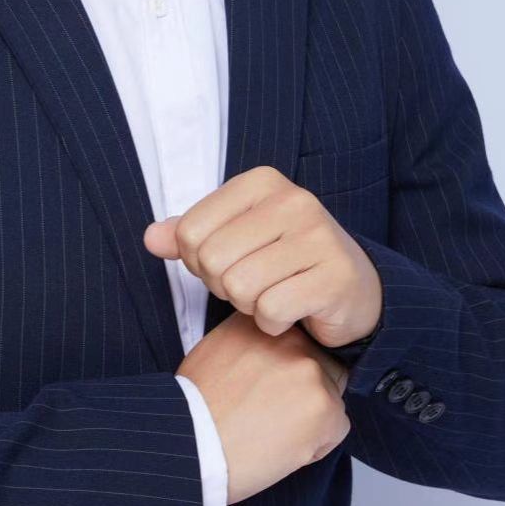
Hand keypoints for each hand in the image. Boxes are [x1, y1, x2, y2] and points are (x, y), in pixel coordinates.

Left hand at [143, 165, 382, 353]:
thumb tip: (150, 238)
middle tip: (251, 285)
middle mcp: (294, 200)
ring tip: (270, 295)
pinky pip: (271, 310)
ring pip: (240, 287)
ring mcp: (319, 237)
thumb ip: (190, 236)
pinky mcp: (334, 277)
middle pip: (212, 260)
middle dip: (223, 285)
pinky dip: (272, 322)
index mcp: (262, 182)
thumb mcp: (235, 238)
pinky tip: (291, 311)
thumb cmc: (283, 260)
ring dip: (248, 305)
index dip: (198, 260)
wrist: (354, 288)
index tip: (230, 262)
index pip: (190, 231)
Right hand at [176, 310, 350, 504]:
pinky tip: (280, 449)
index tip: (268, 389)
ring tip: (269, 433)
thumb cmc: (192, 410)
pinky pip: (335, 430)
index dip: (286, 371)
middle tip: (269, 416)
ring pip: (329, 399)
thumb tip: (264, 354)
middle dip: (303, 393)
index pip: (297, 342)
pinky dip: (315, 447)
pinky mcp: (324, 407)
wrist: (190, 444)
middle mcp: (290, 339)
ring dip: (310, 419)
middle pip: (319, 367)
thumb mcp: (213, 352)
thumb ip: (248, 343)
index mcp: (263, 323)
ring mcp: (309, 371)